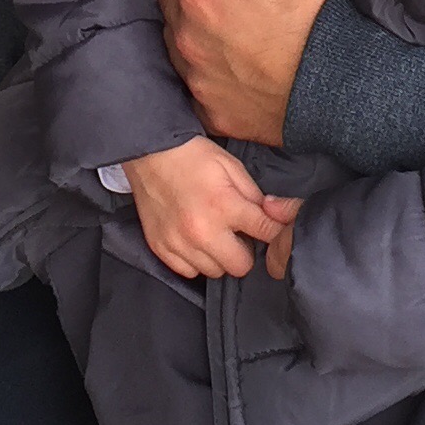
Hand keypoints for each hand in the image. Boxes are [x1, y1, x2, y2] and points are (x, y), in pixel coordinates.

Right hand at [118, 136, 300, 279]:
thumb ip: (255, 195)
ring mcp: (179, 243)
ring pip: (214, 272)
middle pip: (240, 266)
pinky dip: (194, 260)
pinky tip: (193, 240)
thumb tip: (274, 217)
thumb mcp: (232, 166)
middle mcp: (202, 231)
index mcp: (225, 206)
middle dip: (244, 251)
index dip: (273, 231)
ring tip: (213, 234)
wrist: (149, 152)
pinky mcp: (160, 248)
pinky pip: (187, 271)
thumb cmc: (193, 156)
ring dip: (219, 257)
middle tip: (236, 233)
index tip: (269, 229)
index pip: (266, 233)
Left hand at [158, 0, 335, 145]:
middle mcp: (186, 35)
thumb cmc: (321, 16)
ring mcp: (195, 77)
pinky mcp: (209, 110)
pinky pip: (192, 78)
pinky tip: (231, 58)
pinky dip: (204, 64)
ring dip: (190, 19)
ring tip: (228, 17)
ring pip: (173, 33)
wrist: (344, 90)